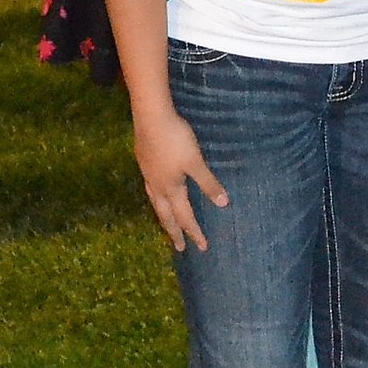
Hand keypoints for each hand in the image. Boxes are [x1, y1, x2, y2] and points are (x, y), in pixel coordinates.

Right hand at [133, 107, 228, 251]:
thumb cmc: (176, 139)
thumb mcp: (196, 162)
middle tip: (179, 248)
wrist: (151, 118)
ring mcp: (148, 176)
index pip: (185, 216)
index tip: (202, 248)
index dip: (194, 232)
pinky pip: (151, 191)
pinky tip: (157, 193)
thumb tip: (223, 204)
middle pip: (166, 215)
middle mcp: (158, 187)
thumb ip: (208, 183)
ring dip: (163, 217)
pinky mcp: (144, 163)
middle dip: (174, 232)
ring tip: (167, 225)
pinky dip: (156, 200)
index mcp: (172, 188)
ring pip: (156, 204)